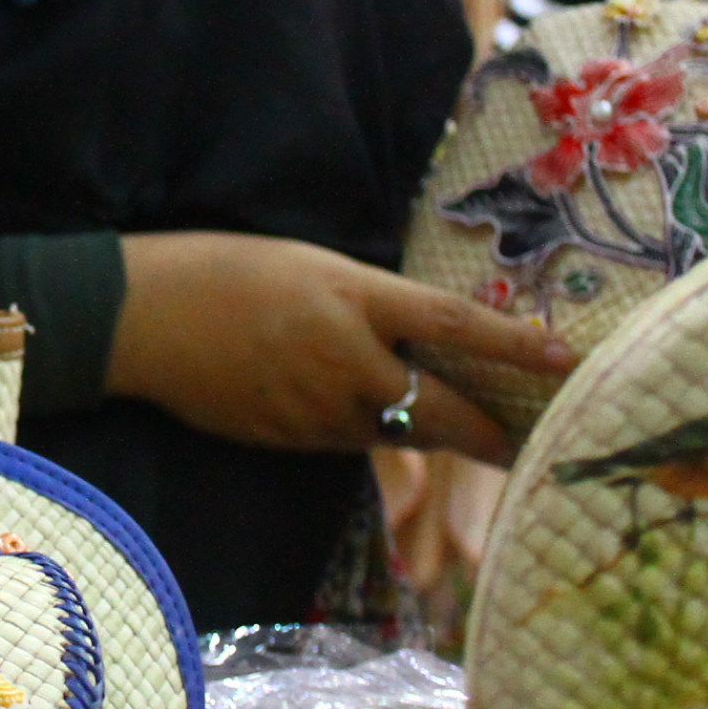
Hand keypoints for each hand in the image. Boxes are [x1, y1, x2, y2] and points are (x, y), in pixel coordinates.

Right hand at [105, 231, 571, 465]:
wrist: (142, 318)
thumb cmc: (223, 269)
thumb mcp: (310, 266)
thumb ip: (369, 301)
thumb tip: (421, 330)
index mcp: (354, 299)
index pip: (454, 325)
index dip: (514, 346)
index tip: (565, 360)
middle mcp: (346, 360)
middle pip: (441, 406)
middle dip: (492, 430)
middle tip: (530, 441)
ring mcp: (317, 409)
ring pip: (399, 432)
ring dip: (435, 434)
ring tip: (474, 435)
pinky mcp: (291, 440)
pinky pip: (350, 442)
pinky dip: (375, 435)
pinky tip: (379, 424)